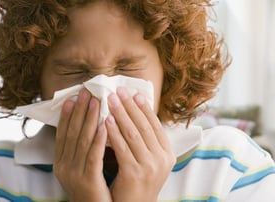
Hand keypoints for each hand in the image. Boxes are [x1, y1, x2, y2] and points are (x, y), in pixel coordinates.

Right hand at [53, 88, 111, 201]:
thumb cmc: (92, 190)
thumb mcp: (81, 168)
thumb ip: (83, 149)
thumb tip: (90, 125)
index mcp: (60, 162)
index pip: (63, 134)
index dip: (68, 115)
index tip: (73, 97)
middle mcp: (63, 166)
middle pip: (72, 133)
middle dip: (79, 111)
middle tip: (85, 92)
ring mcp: (74, 173)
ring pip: (82, 140)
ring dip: (90, 119)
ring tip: (96, 101)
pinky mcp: (88, 180)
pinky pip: (93, 155)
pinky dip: (99, 139)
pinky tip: (105, 124)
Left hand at [106, 87, 175, 201]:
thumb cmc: (138, 183)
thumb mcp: (149, 160)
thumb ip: (146, 141)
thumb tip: (136, 113)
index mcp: (168, 153)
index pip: (155, 124)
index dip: (144, 107)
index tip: (134, 93)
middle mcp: (162, 158)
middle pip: (144, 125)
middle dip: (130, 106)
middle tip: (119, 90)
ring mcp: (150, 166)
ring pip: (133, 133)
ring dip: (121, 114)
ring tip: (111, 100)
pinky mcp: (134, 173)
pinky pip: (122, 147)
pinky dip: (114, 132)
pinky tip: (106, 120)